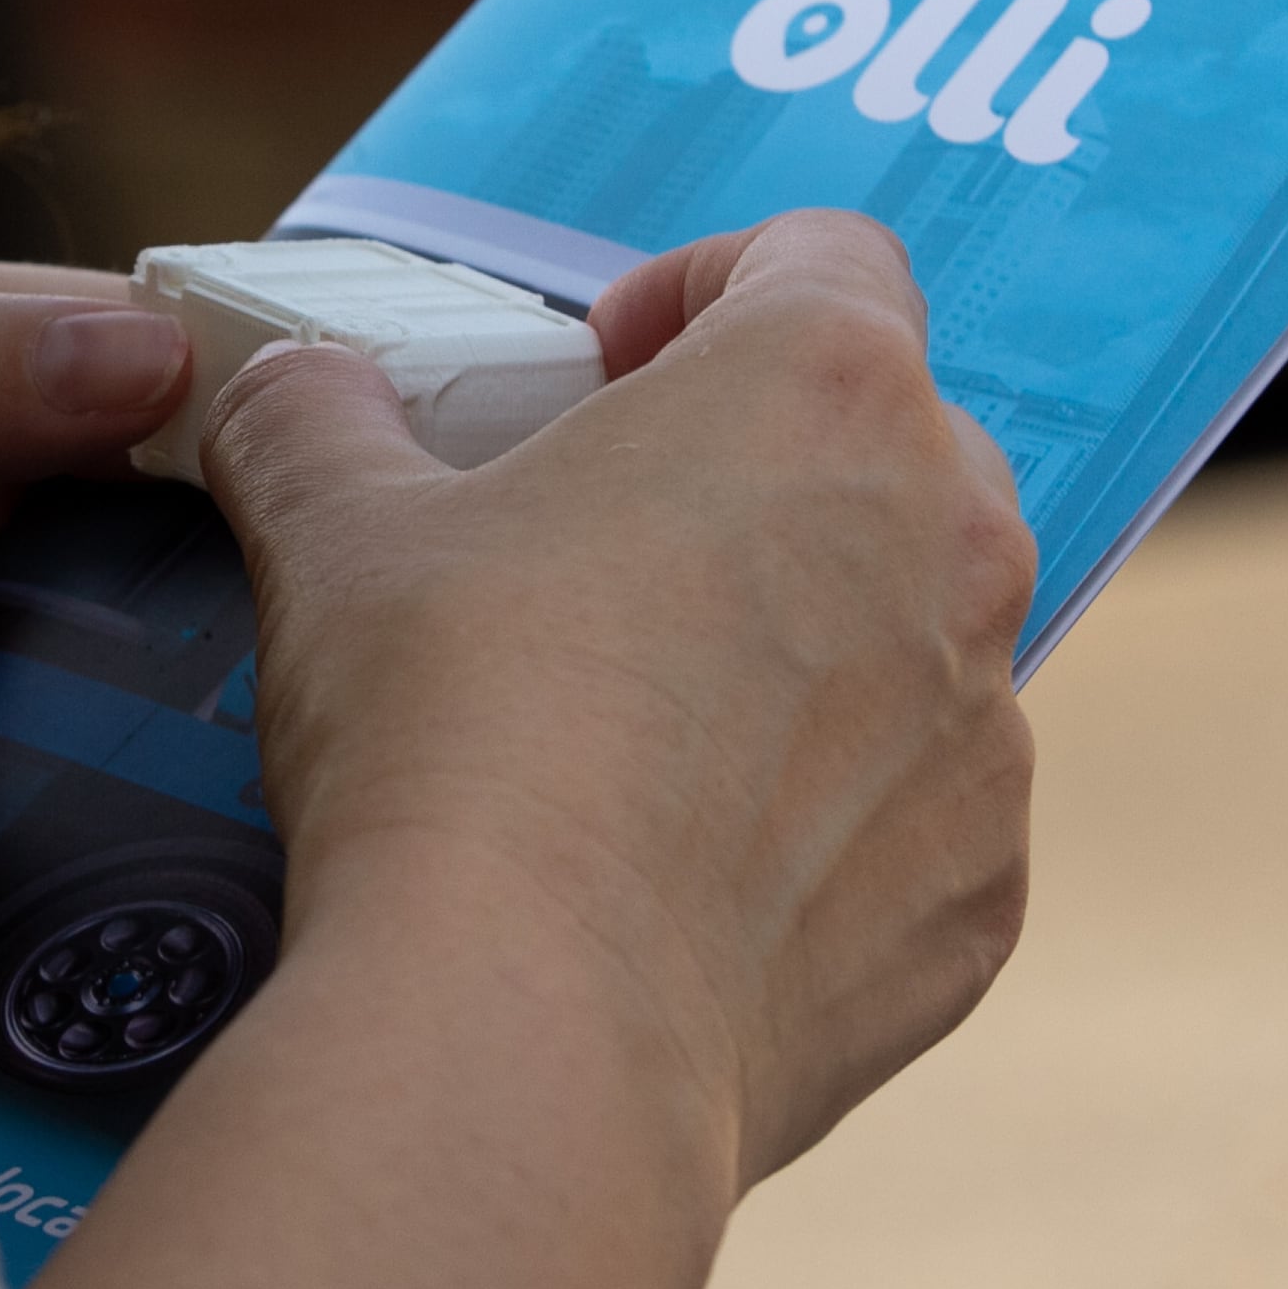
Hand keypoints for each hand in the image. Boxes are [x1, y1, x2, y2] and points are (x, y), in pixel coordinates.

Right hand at [202, 210, 1034, 1188]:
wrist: (531, 1032)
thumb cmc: (451, 735)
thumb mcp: (330, 530)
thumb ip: (317, 417)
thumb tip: (298, 389)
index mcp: (822, 392)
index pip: (821, 256)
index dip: (703, 289)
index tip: (605, 370)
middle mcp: (954, 540)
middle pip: (884, 440)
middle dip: (754, 469)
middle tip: (601, 542)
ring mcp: (989, 732)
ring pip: (907, 636)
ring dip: (795, 646)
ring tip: (628, 727)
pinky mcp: (978, 900)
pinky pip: (909, 816)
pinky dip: (816, 821)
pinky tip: (672, 871)